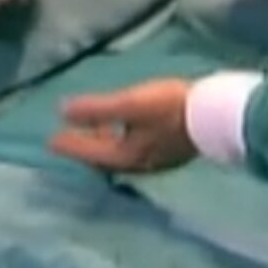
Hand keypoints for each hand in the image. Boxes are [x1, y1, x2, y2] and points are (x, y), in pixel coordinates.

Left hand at [49, 79, 195, 172]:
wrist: (216, 114)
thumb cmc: (170, 108)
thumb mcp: (130, 104)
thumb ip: (96, 109)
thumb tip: (63, 112)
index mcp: (127, 155)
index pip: (90, 153)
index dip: (70, 145)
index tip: (51, 141)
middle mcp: (139, 163)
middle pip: (104, 158)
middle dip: (85, 148)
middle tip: (67, 137)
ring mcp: (156, 157)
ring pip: (119, 153)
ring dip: (102, 142)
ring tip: (92, 127)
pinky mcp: (169, 148)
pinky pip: (133, 147)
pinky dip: (119, 138)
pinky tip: (124, 126)